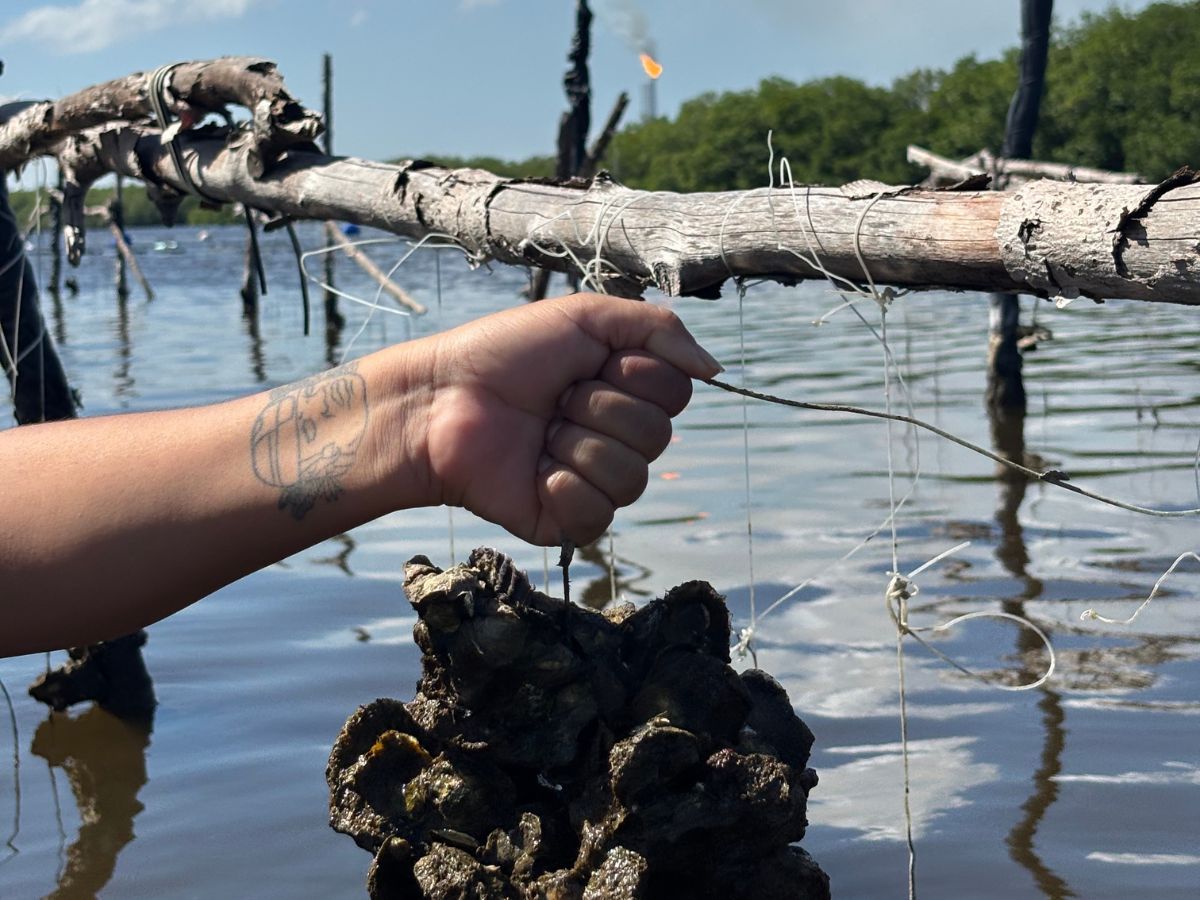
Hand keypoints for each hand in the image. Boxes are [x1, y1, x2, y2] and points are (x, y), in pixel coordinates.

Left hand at [417, 293, 721, 545]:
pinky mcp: (565, 520)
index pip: (677, 394)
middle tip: (555, 398)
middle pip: (659, 437)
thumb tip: (715, 369)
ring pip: (632, 478)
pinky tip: (534, 471)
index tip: (588, 363)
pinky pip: (598, 514)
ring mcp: (592, 482)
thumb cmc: (501, 354)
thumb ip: (658, 330)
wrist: (438, 400)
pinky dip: (565, 487)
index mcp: (624, 391)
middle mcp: (615, 438)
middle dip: (602, 407)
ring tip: (540, 432)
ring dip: (579, 445)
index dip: (636, 375)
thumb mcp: (584, 317)